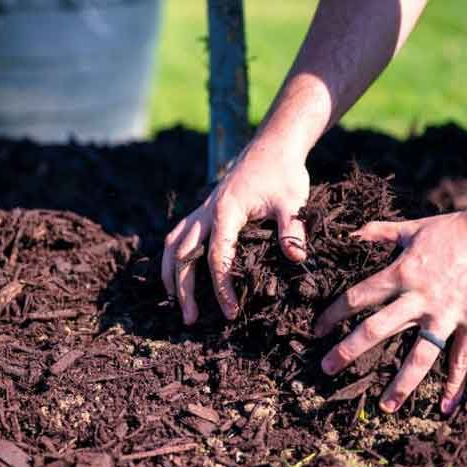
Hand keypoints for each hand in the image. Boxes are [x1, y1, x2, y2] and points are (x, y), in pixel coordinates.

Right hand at [162, 135, 310, 324]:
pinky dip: (173, 257)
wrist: (273, 146)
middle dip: (183, 289)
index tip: (230, 311)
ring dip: (170, 274)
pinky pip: (178, 235)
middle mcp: (206, 212)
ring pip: (173, 244)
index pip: (216, 257)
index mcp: (226, 212)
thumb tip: (296, 258)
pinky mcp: (204, 210)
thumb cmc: (284, 173)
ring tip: (174, 303)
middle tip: (190, 320)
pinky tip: (176, 274)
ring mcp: (202, 210)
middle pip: (184, 255)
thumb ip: (293, 229)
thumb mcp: (293, 201)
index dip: (221, 287)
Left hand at [314, 207, 466, 414]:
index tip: (317, 330)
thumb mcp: (414, 228)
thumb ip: (380, 232)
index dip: (333, 314)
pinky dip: (454, 384)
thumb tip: (352, 232)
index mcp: (401, 273)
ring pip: (419, 355)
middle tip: (327, 369)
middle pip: (376, 329)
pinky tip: (445, 407)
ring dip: (401, 383)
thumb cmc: (457, 228)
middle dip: (348, 350)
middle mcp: (420, 298)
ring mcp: (448, 314)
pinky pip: (461, 359)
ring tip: (385, 407)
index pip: (357, 297)